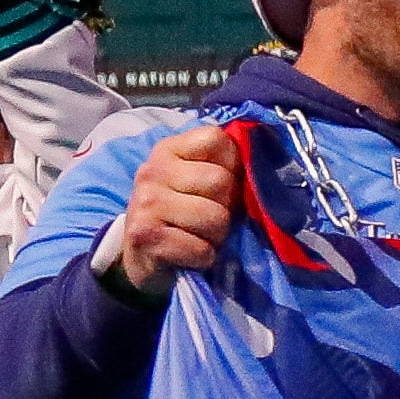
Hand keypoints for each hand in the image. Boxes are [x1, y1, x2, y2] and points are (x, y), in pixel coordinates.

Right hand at [118, 125, 238, 293]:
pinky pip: (201, 248)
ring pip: (215, 217)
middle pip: (221, 181)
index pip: (216, 139)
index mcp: (168, 150)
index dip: (231, 166)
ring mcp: (146, 202)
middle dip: (227, 207)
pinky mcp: (144, 236)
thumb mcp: (198, 182)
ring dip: (216, 236)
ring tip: (200, 237)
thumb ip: (224, 165)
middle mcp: (152, 171)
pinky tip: (189, 255)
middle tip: (209, 219)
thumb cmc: (182, 217)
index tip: (218, 187)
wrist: (141, 260)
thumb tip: (258, 160)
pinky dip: (203, 257)